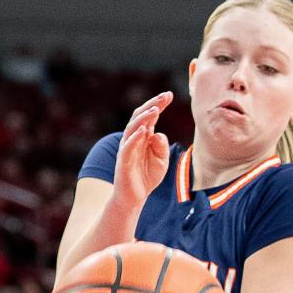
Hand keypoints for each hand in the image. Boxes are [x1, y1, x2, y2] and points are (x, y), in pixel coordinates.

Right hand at [111, 93, 173, 211]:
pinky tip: (144, 130)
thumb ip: (161, 146)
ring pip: (132, 128)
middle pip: (140, 117)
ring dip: (144, 118)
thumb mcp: (161, 160)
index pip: (150, 116)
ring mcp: (127, 149)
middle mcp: (134, 139)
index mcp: (143, 137)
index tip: (169, 95)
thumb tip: (157, 133)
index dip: (159, 104)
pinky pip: (127, 146)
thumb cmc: (147, 177)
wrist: (134, 197)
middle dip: (152, 105)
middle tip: (164, 97)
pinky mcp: (123, 161)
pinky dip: (135, 137)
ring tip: (155, 110)